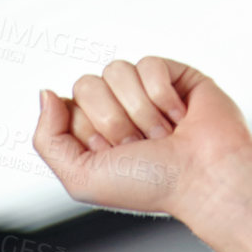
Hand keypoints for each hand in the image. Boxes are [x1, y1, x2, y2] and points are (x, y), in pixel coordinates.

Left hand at [32, 56, 251, 221]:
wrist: (204, 179)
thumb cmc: (151, 187)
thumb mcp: (81, 178)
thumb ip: (47, 140)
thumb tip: (47, 93)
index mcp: (93, 133)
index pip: (67, 105)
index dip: (87, 132)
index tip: (113, 157)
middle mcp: (117, 109)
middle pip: (87, 84)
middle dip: (113, 122)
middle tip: (140, 147)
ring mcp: (144, 91)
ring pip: (116, 71)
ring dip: (141, 113)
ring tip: (163, 137)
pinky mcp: (172, 74)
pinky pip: (147, 64)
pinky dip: (163, 97)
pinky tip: (180, 118)